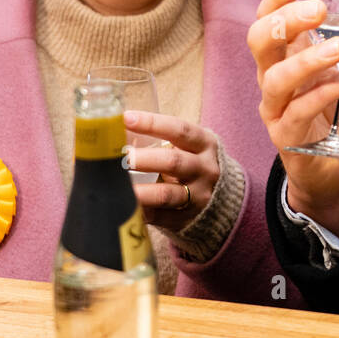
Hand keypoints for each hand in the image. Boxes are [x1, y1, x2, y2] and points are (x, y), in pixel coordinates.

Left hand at [124, 111, 220, 232]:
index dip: (152, 123)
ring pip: (166, 194)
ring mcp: (198, 196)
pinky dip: (141, 212)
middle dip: (144, 159)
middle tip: (121, 157)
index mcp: (204, 144)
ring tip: (118, 189)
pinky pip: (160, 217)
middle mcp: (205, 169)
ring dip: (141, 192)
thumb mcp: (189, 147)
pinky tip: (125, 207)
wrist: (222, 198)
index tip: (127, 119)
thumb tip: (116, 132)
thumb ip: (162, 141)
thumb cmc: (193, 163)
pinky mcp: (187, 219)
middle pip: (173, 162)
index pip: (179, 130)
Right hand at [247, 0, 338, 239]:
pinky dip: (325, 92)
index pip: (268, 19)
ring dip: (307, 59)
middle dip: (285, 20)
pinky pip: (299, 111)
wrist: (336, 169)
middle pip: (260, 40)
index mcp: (287, 57)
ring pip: (275, 77)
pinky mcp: (285, 135)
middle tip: (319, 10)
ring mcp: (276, 108)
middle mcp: (273, 78)